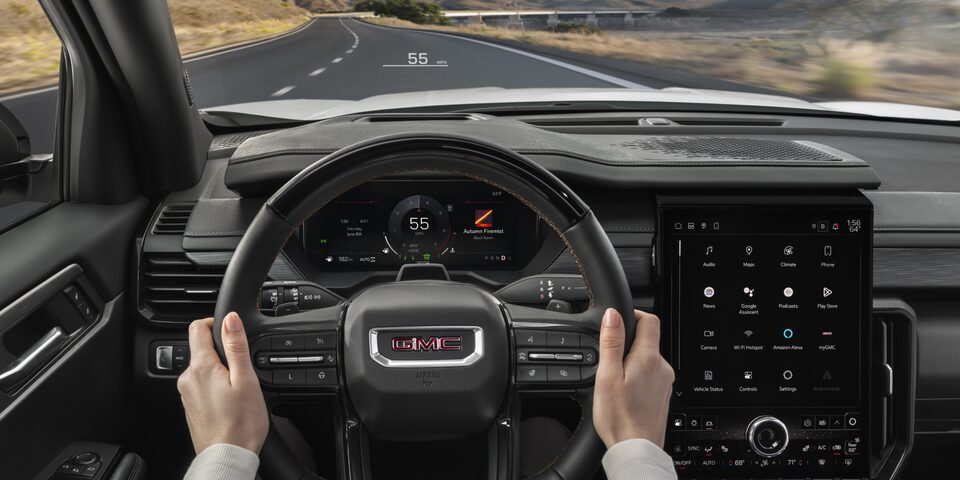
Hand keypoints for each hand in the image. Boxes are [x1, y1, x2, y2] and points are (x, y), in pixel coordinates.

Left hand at [177, 312, 268, 453]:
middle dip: (222, 351)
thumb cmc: (241, 424)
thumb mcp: (246, 379)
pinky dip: (216, 386)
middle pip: (201, 349)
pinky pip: (202, 386)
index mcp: (201, 367)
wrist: (227, 458)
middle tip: (243, 368)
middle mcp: (188, 379)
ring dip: (220, 371)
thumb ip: (236, 346)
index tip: (231, 332)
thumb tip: (230, 318)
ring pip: (203, 369)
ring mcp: (187, 394)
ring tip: (239, 388)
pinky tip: (230, 401)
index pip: (197, 327)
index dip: (215, 323)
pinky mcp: (191, 407)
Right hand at [593, 309, 674, 448]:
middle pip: (648, 340)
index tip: (617, 322)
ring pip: (648, 359)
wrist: (636, 449)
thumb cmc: (620, 418)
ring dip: (632, 361)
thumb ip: (612, 342)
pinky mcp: (662, 395)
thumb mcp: (608, 376)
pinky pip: (650, 375)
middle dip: (628, 342)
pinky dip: (637, 376)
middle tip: (608, 356)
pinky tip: (624, 392)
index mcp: (649, 358)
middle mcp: (662, 368)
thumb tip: (613, 315)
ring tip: (614, 378)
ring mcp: (664, 382)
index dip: (633, 314)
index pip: (649, 320)